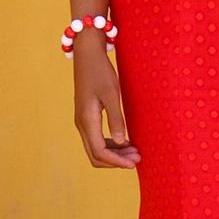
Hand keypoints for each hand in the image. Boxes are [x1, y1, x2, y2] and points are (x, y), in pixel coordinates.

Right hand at [72, 34, 140, 167]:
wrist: (87, 55)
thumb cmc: (100, 71)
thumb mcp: (112, 93)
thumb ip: (116, 118)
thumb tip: (120, 142)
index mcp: (87, 120)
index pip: (99, 152)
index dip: (116, 161)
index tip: (134, 163)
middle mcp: (82, 124)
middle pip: (95, 155)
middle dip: (116, 161)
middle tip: (137, 158)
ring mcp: (83, 121)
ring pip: (95, 148)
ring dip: (114, 153)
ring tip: (134, 151)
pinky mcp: (86, 117)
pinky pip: (96, 139)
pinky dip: (110, 144)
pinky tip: (125, 141)